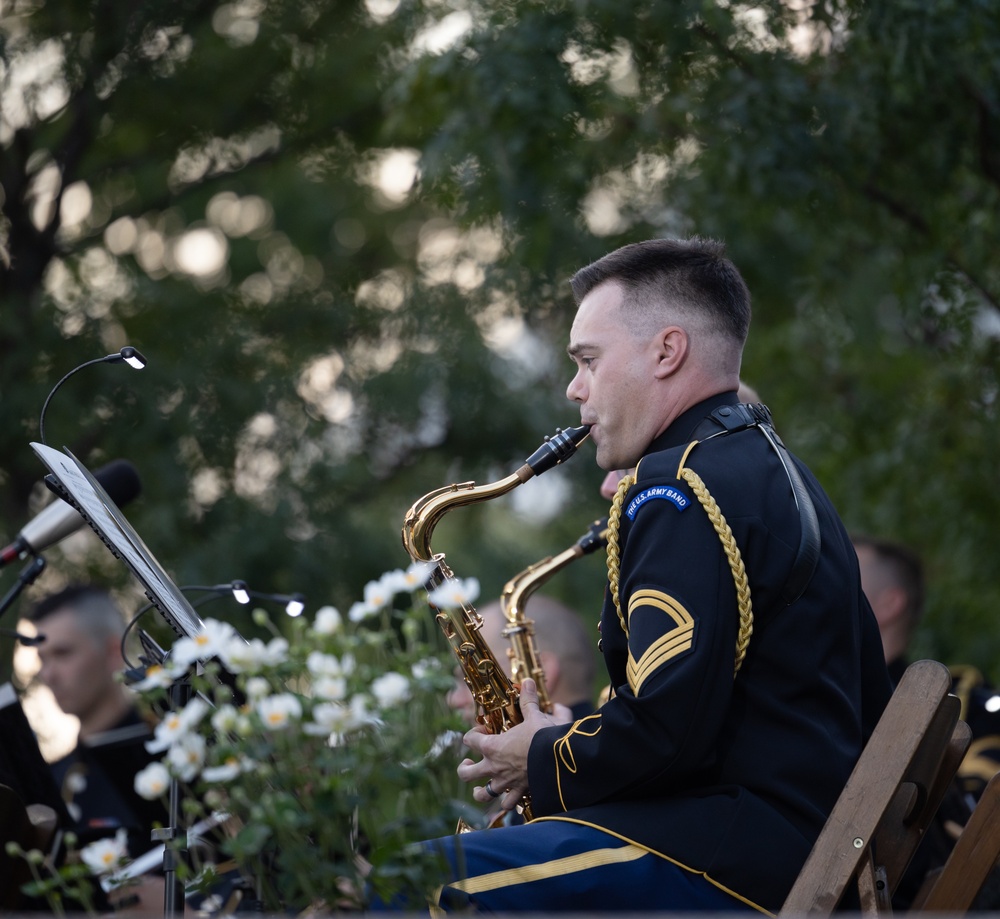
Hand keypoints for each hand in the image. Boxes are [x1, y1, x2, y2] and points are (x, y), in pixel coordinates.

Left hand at [457, 679, 559, 812]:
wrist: (558, 760)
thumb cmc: (543, 736)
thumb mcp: (534, 715)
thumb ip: (528, 700)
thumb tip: (527, 682)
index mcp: (492, 746)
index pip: (470, 740)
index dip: (472, 734)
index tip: (482, 730)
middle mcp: (494, 767)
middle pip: (467, 773)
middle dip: (464, 768)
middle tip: (468, 763)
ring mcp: (505, 783)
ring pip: (483, 794)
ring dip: (480, 792)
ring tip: (480, 789)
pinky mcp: (519, 793)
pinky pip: (508, 805)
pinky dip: (507, 804)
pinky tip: (508, 801)